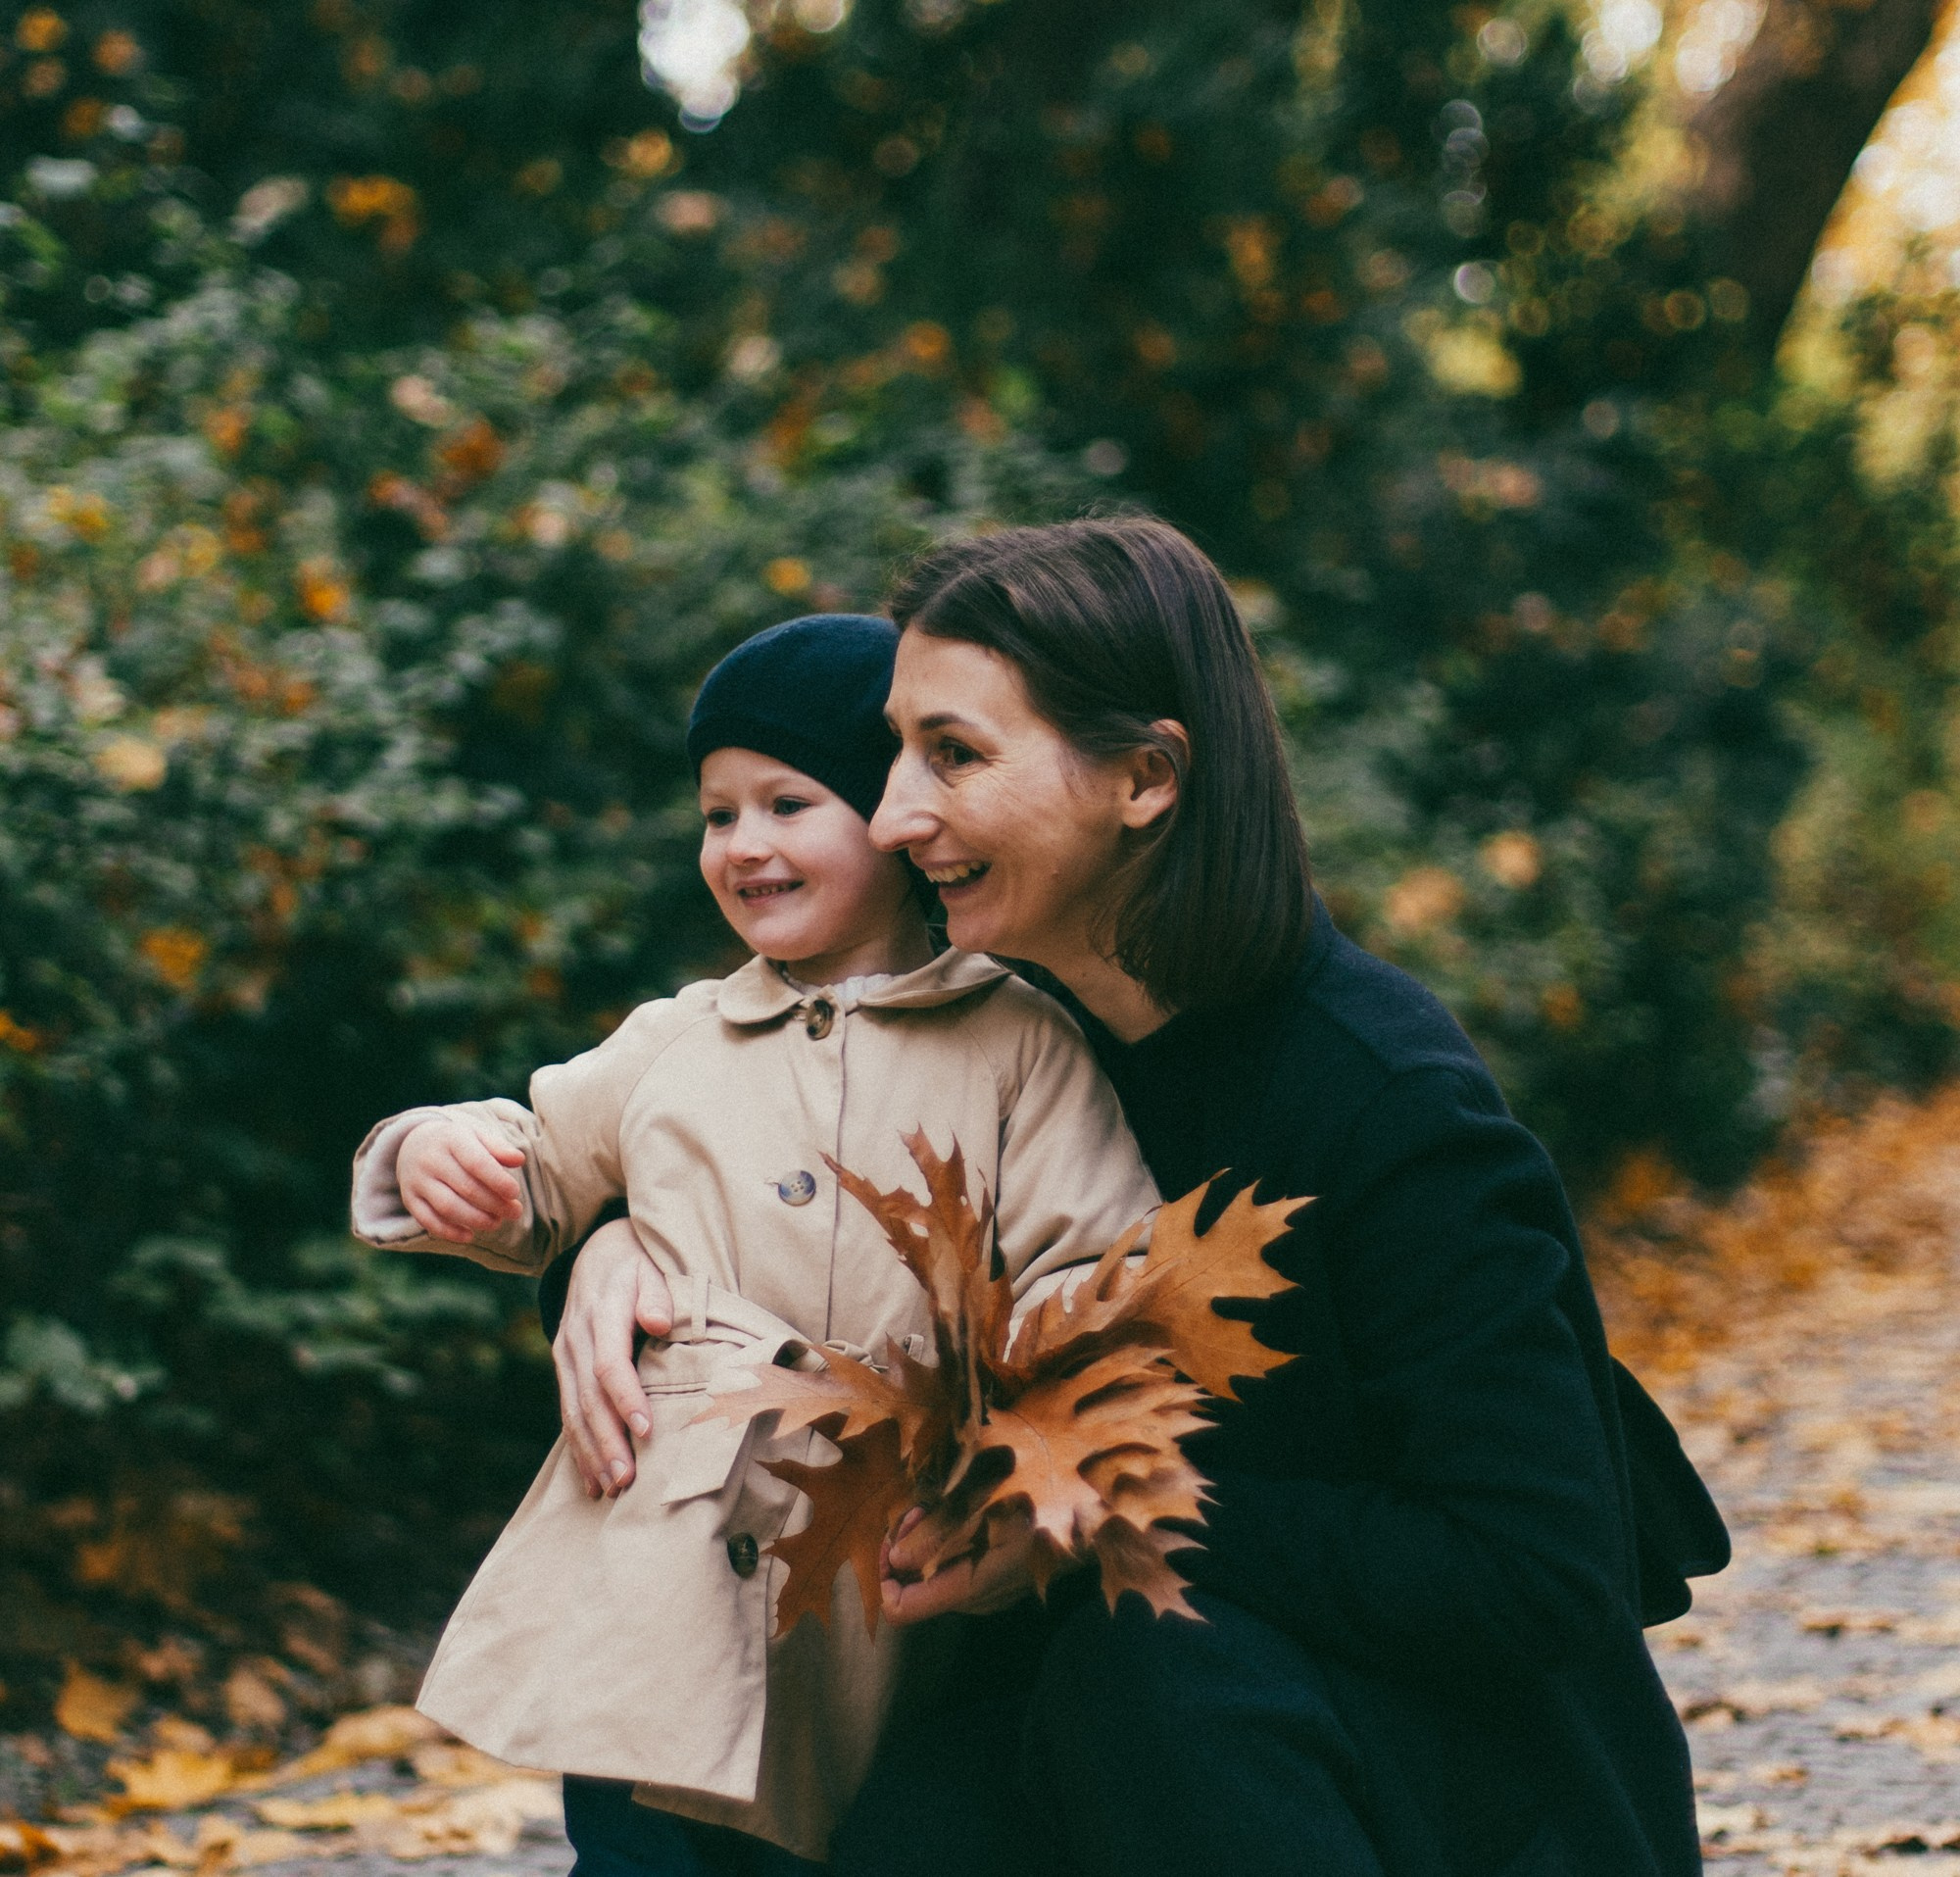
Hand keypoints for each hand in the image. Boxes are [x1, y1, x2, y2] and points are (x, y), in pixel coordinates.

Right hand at [398, 1117, 524, 1241]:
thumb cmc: (456, 1143)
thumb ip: (499, 1148)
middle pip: (466, 1187)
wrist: (413, 1144)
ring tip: (496, 1223)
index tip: (515, 1193)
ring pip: (448, 1207)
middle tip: (515, 1212)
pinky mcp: (410, 1199)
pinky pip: (428, 1220)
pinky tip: (470, 1235)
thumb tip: (519, 1160)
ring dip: (476, 1219)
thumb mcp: (477, 1136)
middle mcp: (431, 1160)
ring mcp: (417, 1181)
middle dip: (494, 1204)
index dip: (498, 1180)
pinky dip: (450, 1232)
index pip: (476, 1162)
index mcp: (451, 1139)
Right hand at [553, 1216, 673, 1498]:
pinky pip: (568, 1411)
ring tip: (610, 1489)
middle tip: (627, 1480)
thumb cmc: (639, 1260)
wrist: (599, 1250)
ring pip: (573, 1410)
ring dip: (591, 1452)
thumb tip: (659, 1322)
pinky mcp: (563, 1366)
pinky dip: (578, 1447)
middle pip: (587, 1397)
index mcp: (600, 1311)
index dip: (626, 1398)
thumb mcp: (651, 1265)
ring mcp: (564, 1353)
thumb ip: (657, 1292)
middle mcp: (575, 1337)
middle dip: (606, 1441)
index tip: (647, 1430)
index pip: (610, 1363)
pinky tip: (591, 1480)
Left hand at [879, 1502, 1040, 1625]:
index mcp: (975, 1583)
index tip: (894, 1531)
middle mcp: (982, 1599)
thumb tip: (897, 1557)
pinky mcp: (1008, 1579)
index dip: (884, 1572)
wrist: (1107, 1502)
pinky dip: (950, 1545)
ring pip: (938, 1579)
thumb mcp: (988, 1491)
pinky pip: (962, 1572)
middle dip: (907, 1547)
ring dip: (928, 1543)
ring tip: (940, 1503)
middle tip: (920, 1506)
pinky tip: (964, 1513)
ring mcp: (997, 1592)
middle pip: (917, 1591)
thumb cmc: (1049, 1487)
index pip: (901, 1609)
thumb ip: (939, 1525)